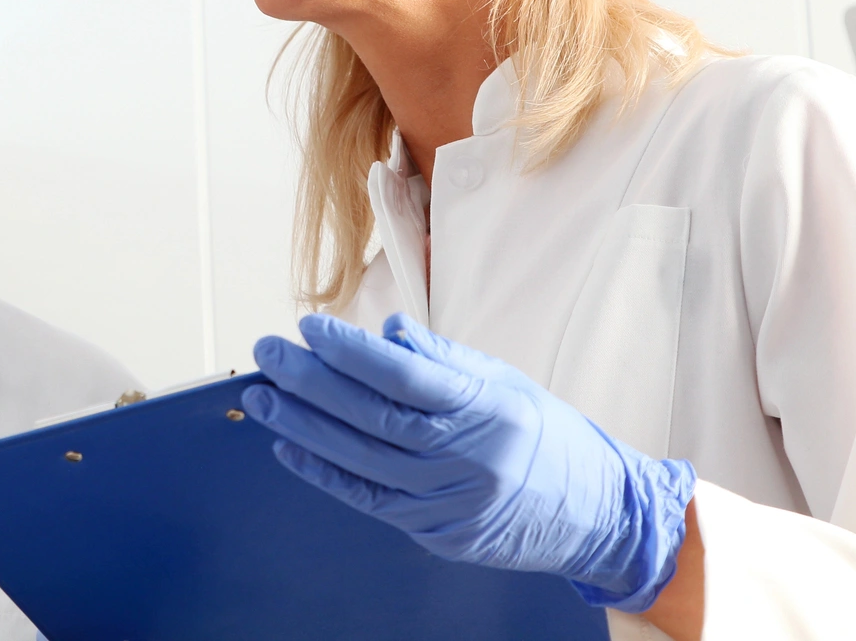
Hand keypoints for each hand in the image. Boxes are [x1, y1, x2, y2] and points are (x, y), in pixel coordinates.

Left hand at [244, 312, 695, 612]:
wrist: (600, 516)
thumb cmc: (547, 437)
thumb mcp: (505, 383)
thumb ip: (443, 358)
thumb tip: (386, 329)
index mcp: (487, 410)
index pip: (405, 376)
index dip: (351, 351)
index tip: (308, 328)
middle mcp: (468, 458)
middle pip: (373, 416)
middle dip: (310, 382)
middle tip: (267, 354)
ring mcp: (451, 502)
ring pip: (362, 459)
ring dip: (302, 427)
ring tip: (261, 398)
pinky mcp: (439, 533)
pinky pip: (370, 500)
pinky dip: (325, 473)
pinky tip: (288, 449)